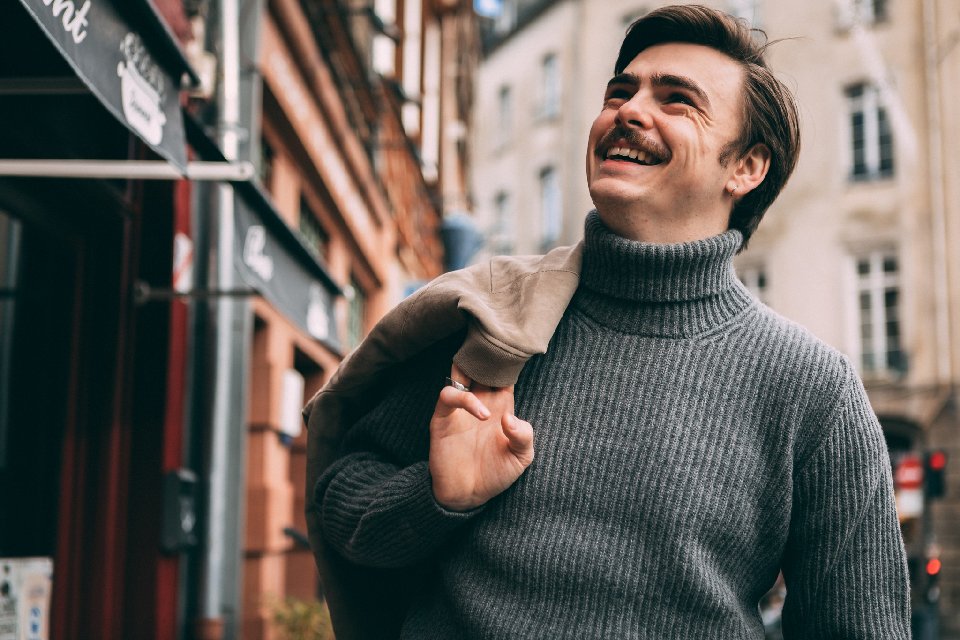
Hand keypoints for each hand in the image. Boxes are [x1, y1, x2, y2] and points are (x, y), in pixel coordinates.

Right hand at [429, 364, 534, 511]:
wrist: (468, 495)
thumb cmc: (496, 474)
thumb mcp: (521, 458)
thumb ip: (524, 436)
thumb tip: (509, 418)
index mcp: (501, 405)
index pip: (504, 373)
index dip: (509, 363)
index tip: (518, 358)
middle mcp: (481, 401)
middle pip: (481, 366)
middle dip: (489, 356)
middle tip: (499, 356)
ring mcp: (461, 408)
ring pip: (460, 371)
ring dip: (471, 367)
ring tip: (487, 378)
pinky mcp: (443, 418)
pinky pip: (449, 395)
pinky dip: (465, 399)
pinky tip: (483, 415)